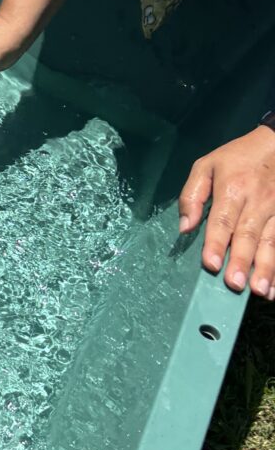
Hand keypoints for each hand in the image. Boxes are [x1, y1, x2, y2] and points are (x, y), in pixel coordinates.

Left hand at [178, 124, 274, 295]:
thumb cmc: (237, 158)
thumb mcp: (207, 165)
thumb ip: (192, 195)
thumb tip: (185, 227)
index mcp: (232, 189)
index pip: (222, 220)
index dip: (216, 243)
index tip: (211, 265)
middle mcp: (257, 202)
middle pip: (248, 235)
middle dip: (242, 261)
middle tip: (235, 285)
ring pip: (271, 242)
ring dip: (267, 269)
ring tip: (260, 291)